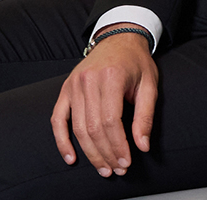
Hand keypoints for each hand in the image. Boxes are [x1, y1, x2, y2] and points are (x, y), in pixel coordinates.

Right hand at [51, 25, 157, 176]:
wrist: (120, 37)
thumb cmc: (136, 61)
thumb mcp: (149, 84)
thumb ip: (145, 115)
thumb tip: (143, 146)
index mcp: (111, 77)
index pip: (111, 122)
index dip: (118, 146)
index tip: (126, 162)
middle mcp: (89, 81)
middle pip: (93, 128)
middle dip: (105, 154)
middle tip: (115, 169)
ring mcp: (74, 85)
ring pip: (77, 128)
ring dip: (89, 153)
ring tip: (102, 168)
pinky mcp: (65, 89)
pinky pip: (57, 120)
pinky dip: (62, 141)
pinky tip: (71, 158)